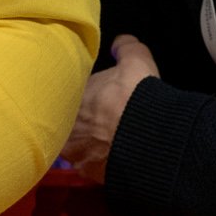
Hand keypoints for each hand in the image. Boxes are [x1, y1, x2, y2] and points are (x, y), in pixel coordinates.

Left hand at [59, 35, 159, 181]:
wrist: (148, 138)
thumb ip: (127, 48)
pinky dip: (100, 161)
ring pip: (76, 144)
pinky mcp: (88, 172)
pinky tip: (114, 156)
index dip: (85, 93)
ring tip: (108, 139)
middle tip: (102, 118)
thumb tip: (122, 42)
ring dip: (89, 142)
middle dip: (82, 119)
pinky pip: (90, 165)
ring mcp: (74, 151)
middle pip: (70, 120)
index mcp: (72, 95)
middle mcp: (67, 124)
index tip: (99, 95)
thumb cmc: (137, 96)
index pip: (70, 93)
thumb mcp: (136, 60)